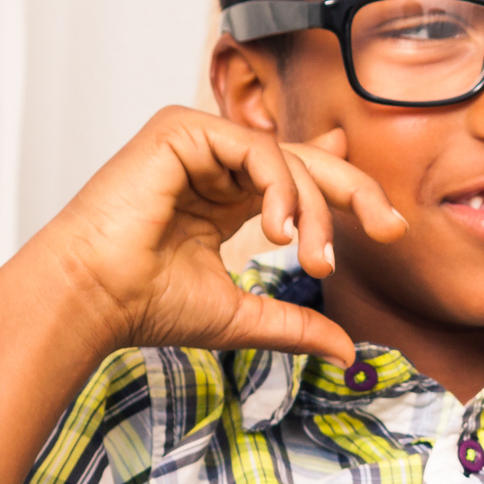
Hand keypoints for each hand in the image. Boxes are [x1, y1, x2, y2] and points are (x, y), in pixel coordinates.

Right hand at [15, 108, 408, 364]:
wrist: (95, 299)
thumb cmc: (148, 306)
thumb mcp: (242, 317)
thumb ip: (295, 325)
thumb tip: (349, 353)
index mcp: (224, 198)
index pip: (295, 175)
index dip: (342, 181)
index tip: (386, 219)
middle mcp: (214, 166)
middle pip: (304, 161)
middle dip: (355, 192)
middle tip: (388, 228)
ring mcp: (197, 144)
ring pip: (286, 159)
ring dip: (313, 209)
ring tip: (311, 259)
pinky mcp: (180, 131)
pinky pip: (257, 148)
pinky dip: (282, 187)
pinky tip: (281, 231)